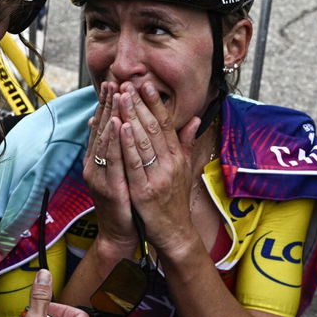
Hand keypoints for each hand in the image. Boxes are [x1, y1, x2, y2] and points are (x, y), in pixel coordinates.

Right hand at [83, 82, 134, 250]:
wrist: (121, 233)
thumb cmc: (125, 202)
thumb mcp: (122, 172)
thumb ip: (118, 149)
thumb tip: (116, 124)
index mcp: (98, 160)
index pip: (101, 127)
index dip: (106, 105)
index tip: (112, 84)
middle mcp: (94, 165)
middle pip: (100, 130)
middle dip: (107, 105)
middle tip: (113, 82)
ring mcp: (99, 176)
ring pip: (105, 141)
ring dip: (110, 116)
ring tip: (116, 96)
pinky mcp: (108, 187)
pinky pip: (112, 160)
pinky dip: (115, 142)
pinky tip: (119, 125)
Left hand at [115, 80, 201, 254]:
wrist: (175, 233)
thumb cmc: (175, 201)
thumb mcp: (184, 170)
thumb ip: (187, 144)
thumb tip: (195, 119)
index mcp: (177, 157)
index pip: (166, 124)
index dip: (156, 103)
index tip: (146, 84)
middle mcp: (170, 164)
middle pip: (153, 128)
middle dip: (139, 103)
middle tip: (128, 83)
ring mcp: (158, 177)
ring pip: (143, 141)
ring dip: (131, 116)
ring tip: (121, 96)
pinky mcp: (144, 191)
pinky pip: (134, 164)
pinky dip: (127, 144)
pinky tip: (121, 127)